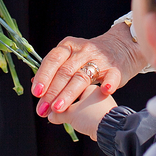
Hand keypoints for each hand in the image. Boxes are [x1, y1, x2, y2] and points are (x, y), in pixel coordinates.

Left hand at [32, 23, 146, 116]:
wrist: (121, 47)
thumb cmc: (89, 57)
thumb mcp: (70, 56)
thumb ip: (54, 69)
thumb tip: (34, 84)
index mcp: (69, 46)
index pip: (53, 60)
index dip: (44, 76)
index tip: (36, 93)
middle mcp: (83, 51)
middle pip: (65, 71)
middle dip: (52, 92)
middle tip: (43, 109)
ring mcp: (100, 59)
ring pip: (82, 77)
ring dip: (69, 93)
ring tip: (58, 109)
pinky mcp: (116, 68)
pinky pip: (112, 75)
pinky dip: (108, 83)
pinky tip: (103, 91)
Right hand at [47, 86, 116, 140]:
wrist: (111, 128)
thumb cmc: (90, 116)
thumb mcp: (69, 114)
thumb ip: (57, 114)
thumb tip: (50, 116)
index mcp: (89, 86)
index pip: (70, 88)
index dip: (60, 97)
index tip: (54, 106)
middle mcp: (98, 91)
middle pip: (78, 96)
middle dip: (69, 106)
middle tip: (61, 114)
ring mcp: (104, 103)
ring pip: (86, 106)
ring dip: (78, 114)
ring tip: (73, 122)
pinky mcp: (108, 114)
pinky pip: (93, 114)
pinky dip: (87, 119)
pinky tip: (85, 126)